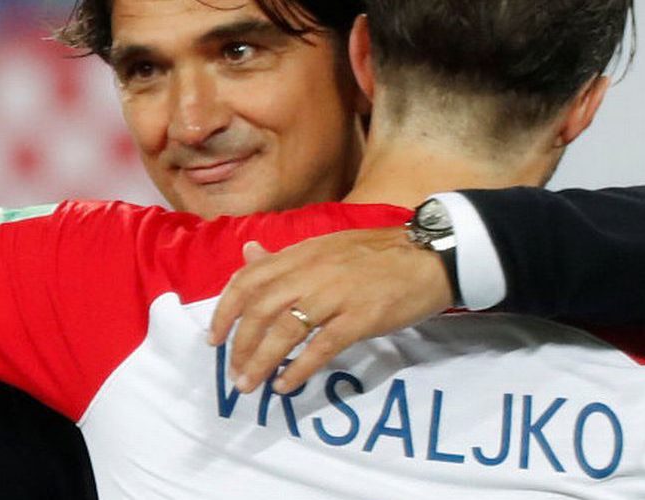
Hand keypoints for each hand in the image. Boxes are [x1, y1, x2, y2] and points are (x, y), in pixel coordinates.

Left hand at [209, 226, 454, 393]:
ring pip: (285, 329)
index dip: (225, 310)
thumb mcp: (326, 247)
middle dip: (240, 343)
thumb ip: (285, 256)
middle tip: (233, 371)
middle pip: (261, 308)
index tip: (214, 337)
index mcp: (302, 254)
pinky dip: (299, 368)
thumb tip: (247, 253)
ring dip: (261, 361)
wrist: (431, 256)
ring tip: (249, 385)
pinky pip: (321, 346)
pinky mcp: (360, 318)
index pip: (249, 279)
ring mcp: (336, 295)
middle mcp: (313, 272)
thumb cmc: (378, 254)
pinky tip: (286, 385)